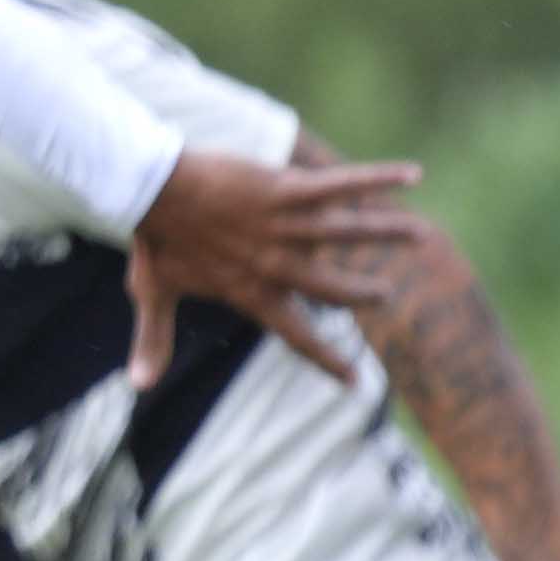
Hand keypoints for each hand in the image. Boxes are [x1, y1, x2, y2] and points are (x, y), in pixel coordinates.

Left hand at [125, 149, 417, 389]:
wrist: (148, 189)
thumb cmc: (153, 241)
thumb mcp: (152, 294)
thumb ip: (152, 340)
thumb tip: (137, 386)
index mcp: (252, 292)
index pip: (296, 335)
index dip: (325, 361)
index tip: (355, 382)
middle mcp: (276, 264)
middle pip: (332, 288)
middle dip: (361, 294)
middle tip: (384, 297)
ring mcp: (284, 226)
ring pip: (348, 234)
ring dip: (388, 233)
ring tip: (422, 235)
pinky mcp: (287, 190)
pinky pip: (342, 185)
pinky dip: (379, 177)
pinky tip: (413, 174)